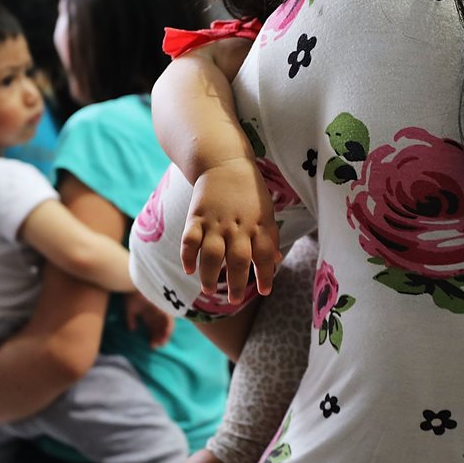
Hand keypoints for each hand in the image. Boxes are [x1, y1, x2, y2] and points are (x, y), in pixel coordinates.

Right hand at [125, 293, 174, 348]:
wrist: (134, 285)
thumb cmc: (130, 295)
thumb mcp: (129, 310)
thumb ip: (130, 320)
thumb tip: (131, 330)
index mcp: (148, 314)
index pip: (153, 328)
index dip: (153, 337)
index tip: (152, 346)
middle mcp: (156, 313)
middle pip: (161, 328)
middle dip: (160, 338)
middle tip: (158, 346)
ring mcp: (160, 310)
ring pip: (166, 325)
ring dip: (165, 334)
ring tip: (162, 343)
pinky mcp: (164, 306)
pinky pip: (169, 318)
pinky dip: (169, 326)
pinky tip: (166, 334)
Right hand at [181, 158, 279, 301]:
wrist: (224, 161)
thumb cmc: (249, 190)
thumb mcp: (266, 211)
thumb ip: (269, 237)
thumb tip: (275, 260)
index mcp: (258, 225)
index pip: (264, 255)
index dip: (266, 275)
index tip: (264, 291)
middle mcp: (237, 227)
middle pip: (238, 260)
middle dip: (237, 284)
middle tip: (234, 301)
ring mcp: (216, 222)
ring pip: (212, 255)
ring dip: (210, 275)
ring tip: (209, 290)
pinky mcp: (196, 216)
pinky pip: (190, 240)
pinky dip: (188, 256)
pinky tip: (189, 269)